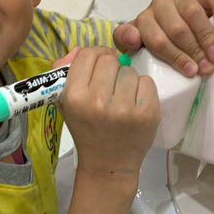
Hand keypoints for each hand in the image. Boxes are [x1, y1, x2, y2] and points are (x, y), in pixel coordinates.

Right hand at [57, 46, 159, 178]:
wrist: (108, 164)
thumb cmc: (86, 130)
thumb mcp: (66, 103)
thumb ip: (65, 71)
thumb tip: (79, 49)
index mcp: (74, 96)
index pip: (87, 54)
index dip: (94, 56)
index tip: (98, 68)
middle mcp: (98, 101)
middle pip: (109, 58)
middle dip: (111, 68)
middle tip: (110, 84)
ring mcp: (124, 108)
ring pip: (129, 70)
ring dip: (126, 80)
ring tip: (121, 99)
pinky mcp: (147, 113)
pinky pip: (147, 82)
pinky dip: (142, 90)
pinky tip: (134, 105)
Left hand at [113, 0, 213, 77]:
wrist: (169, 24)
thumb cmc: (157, 40)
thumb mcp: (138, 46)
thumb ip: (127, 41)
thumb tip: (135, 38)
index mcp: (144, 20)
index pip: (158, 40)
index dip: (175, 57)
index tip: (191, 72)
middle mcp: (161, 5)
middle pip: (177, 29)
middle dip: (193, 51)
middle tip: (207, 67)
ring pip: (193, 14)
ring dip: (207, 37)